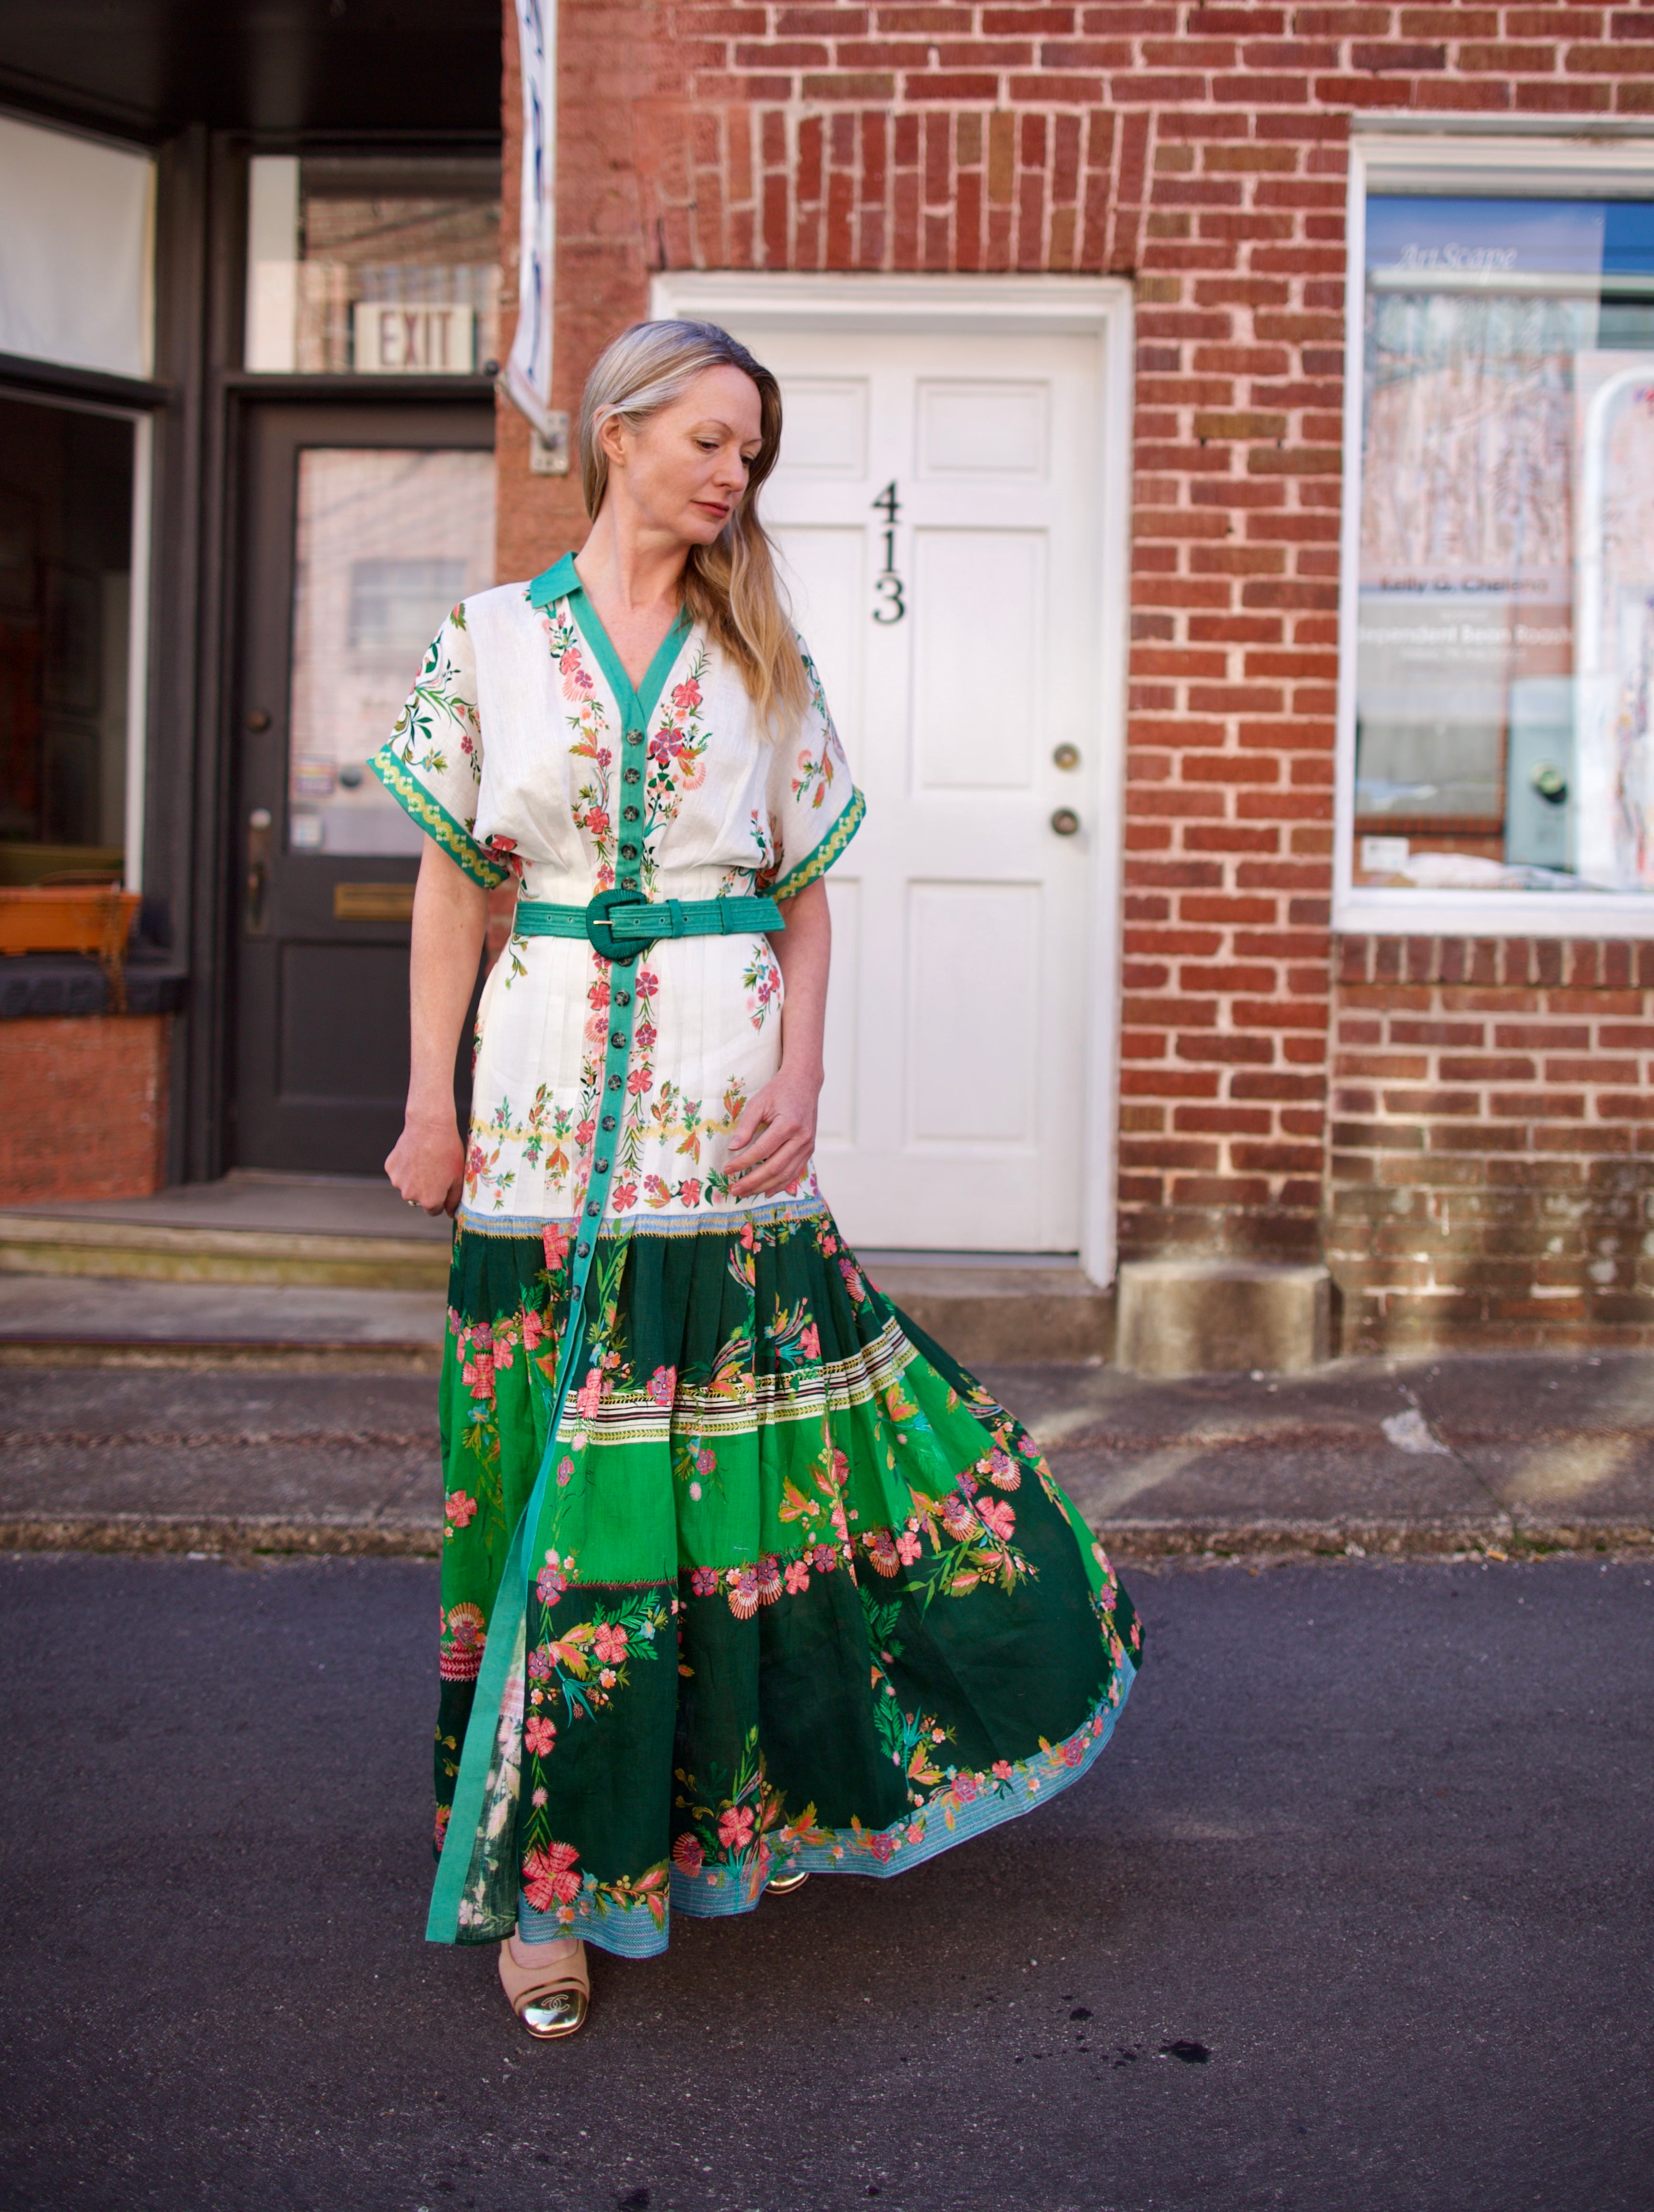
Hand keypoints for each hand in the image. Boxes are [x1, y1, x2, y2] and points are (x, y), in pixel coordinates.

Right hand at [385, 1109, 465, 1216]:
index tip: (443, 1186)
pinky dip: (405, 1167)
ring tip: (425, 1160)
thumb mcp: (458, 1177)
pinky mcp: (390, 1167)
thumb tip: (449, 1212)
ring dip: (414, 1178)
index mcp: (429, 1200)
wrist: (429, 1126)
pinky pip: (399, 1172)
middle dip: (426, 1189)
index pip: (433, 1210)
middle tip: (435, 1169)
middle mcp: (410, 1195)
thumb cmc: (448, 1151)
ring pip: (407, 1185)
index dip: (440, 1199)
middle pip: (419, 1198)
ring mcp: (398, 1181)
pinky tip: (414, 1154)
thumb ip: (454, 1199)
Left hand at [726, 1063, 820, 1199]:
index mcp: (788, 1124)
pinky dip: (780, 1184)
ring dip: (764, 1187)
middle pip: (775, 1168)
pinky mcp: (809, 1150)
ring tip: (745, 1193)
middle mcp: (801, 1138)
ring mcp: (808, 1146)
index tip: (726, 1169)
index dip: (743, 1163)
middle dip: (752, 1182)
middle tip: (734, 1190)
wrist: (804, 1083)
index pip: (762, 1150)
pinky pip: (794, 1172)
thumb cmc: (779, 1091)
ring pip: (785, 1175)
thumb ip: (746, 1126)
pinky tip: (766, 1191)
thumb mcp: (758, 1103)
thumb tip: (732, 1149)